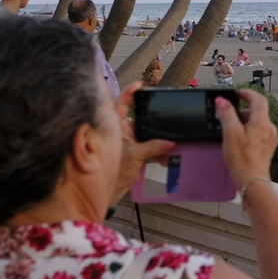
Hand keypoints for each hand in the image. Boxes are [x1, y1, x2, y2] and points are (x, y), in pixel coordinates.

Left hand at [113, 82, 174, 197]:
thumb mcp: (135, 157)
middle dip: (154, 120)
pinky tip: (166, 160)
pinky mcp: (135, 154)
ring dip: (159, 140)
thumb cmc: (110, 173)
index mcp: (115, 127)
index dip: (129, 92)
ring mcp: (128, 143)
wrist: (106, 194)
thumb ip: (154, 148)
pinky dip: (159, 153)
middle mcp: (121, 133)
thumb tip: (171, 143)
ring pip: (147, 135)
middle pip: (139, 118)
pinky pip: (151, 148)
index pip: (120, 103)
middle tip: (165, 118)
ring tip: (170, 146)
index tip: (141, 85)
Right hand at [214, 90, 277, 187]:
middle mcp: (270, 128)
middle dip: (243, 111)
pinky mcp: (268, 147)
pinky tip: (240, 140)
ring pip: (258, 123)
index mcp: (262, 122)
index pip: (259, 100)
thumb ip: (227, 114)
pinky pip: (260, 133)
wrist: (252, 180)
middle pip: (258, 112)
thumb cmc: (242, 158)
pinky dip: (250, 131)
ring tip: (232, 130)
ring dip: (246, 122)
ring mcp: (271, 138)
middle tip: (229, 116)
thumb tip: (222, 101)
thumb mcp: (230, 133)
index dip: (248, 94)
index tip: (239, 93)